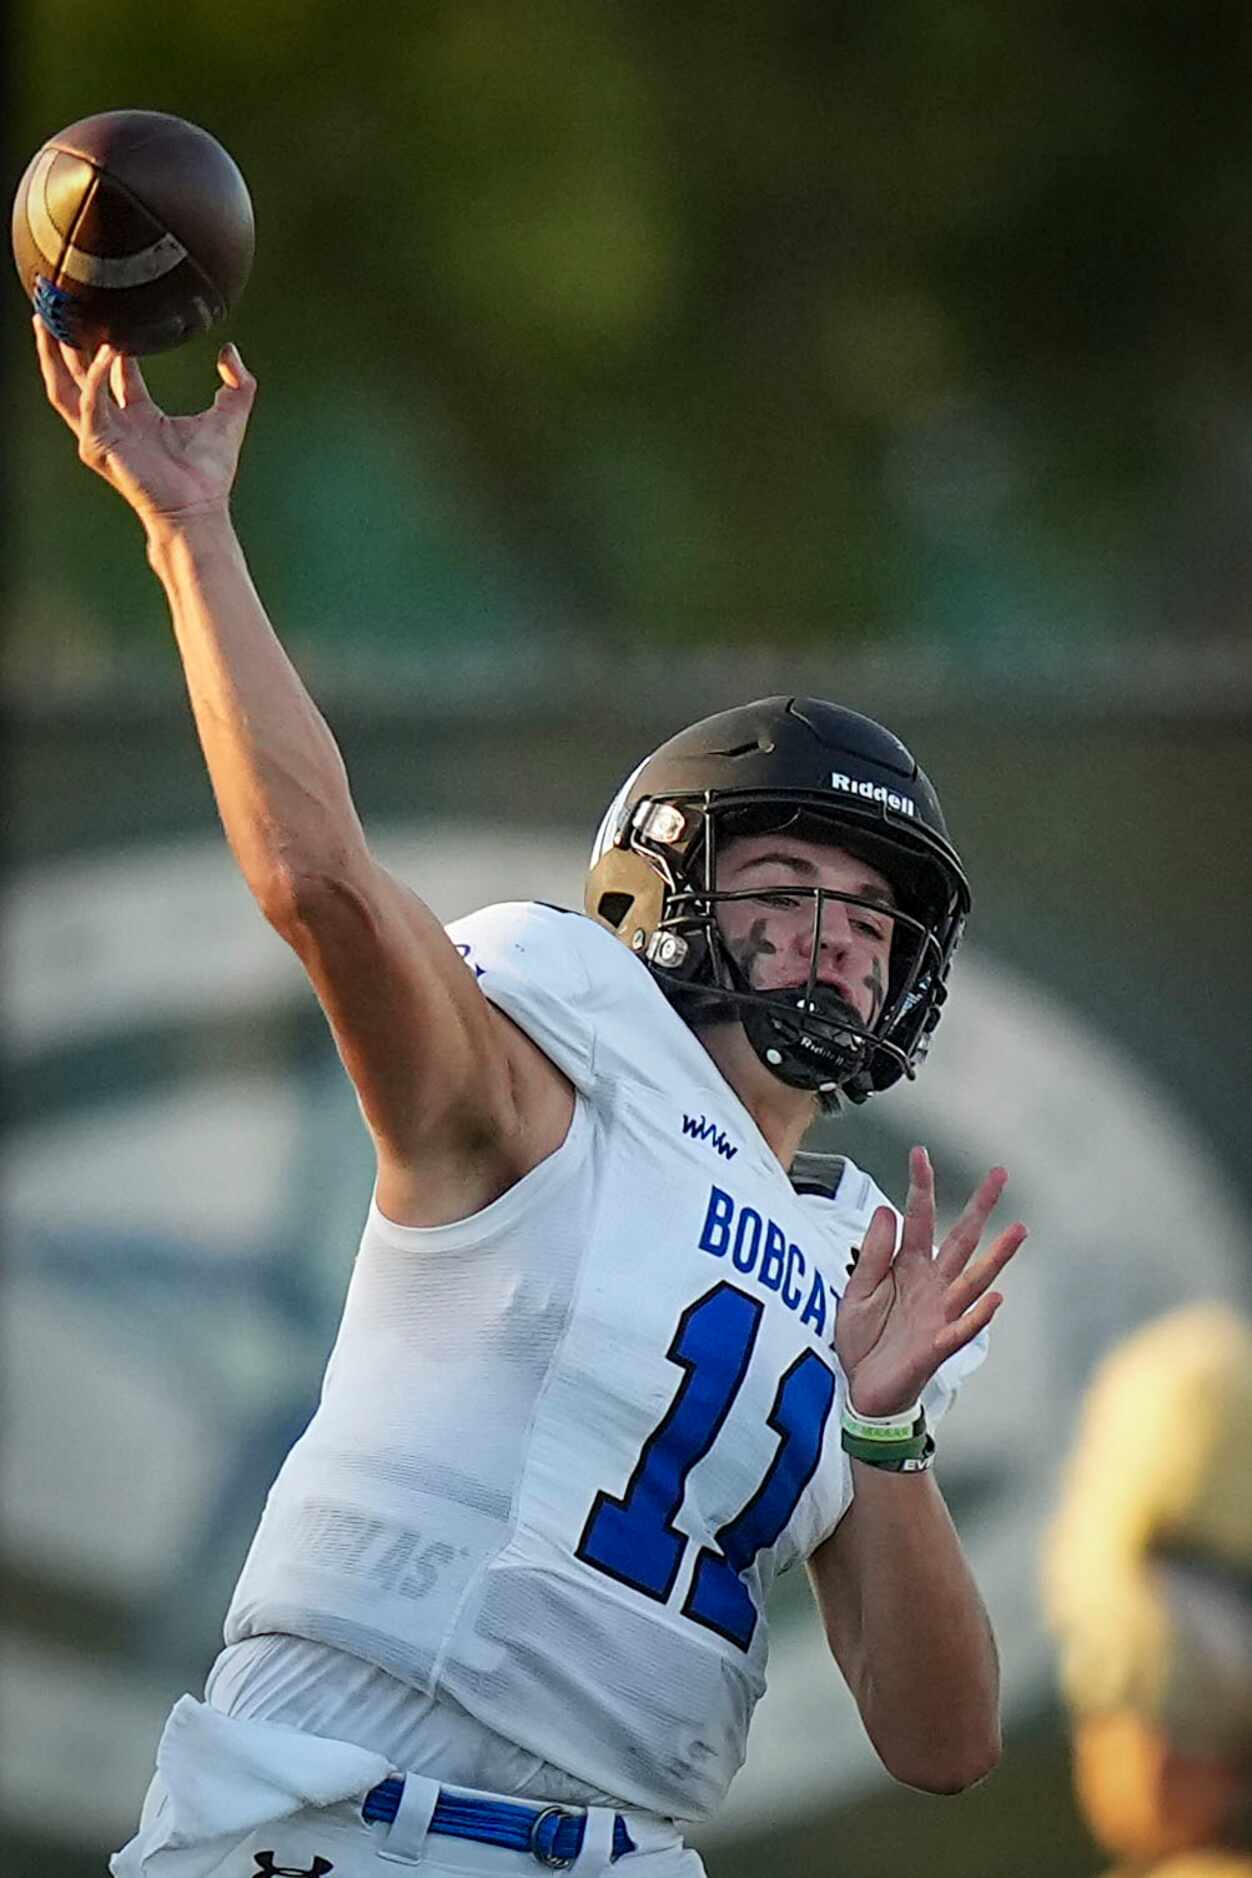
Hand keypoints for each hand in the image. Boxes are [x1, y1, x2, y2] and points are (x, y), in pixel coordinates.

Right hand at [34, 317, 255, 525]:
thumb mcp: (229, 417)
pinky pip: (89, 404)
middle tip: (57, 308)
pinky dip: (94, 378)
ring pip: (63, 387)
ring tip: (48, 321)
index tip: (105, 311)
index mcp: (139, 415)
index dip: (107, 342)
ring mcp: (101, 436)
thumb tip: (231, 351)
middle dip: (62, 343)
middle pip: (75, 375)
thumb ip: (237, 384)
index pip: (113, 370)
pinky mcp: (98, 447)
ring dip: (52, 355)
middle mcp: (115, 423)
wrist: (200, 509)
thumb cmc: (209, 475)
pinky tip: (105, 354)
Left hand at [835, 1146, 1025, 1417]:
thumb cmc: (863, 1339)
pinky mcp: (937, 1346)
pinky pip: (961, 1329)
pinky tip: (996, 1299)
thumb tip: (886, 1209)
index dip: (921, 1187)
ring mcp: (939, 1314)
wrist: (862, 1390)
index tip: (921, 1152)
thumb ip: (873, 1253)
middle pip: (960, 1239)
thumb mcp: (856, 1289)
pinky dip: (978, 1316)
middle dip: (980, 1207)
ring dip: (997, 1256)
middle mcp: (931, 1285)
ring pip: (973, 1279)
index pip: (919, 1219)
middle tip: (1000, 1174)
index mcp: (908, 1266)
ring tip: (1019, 1229)